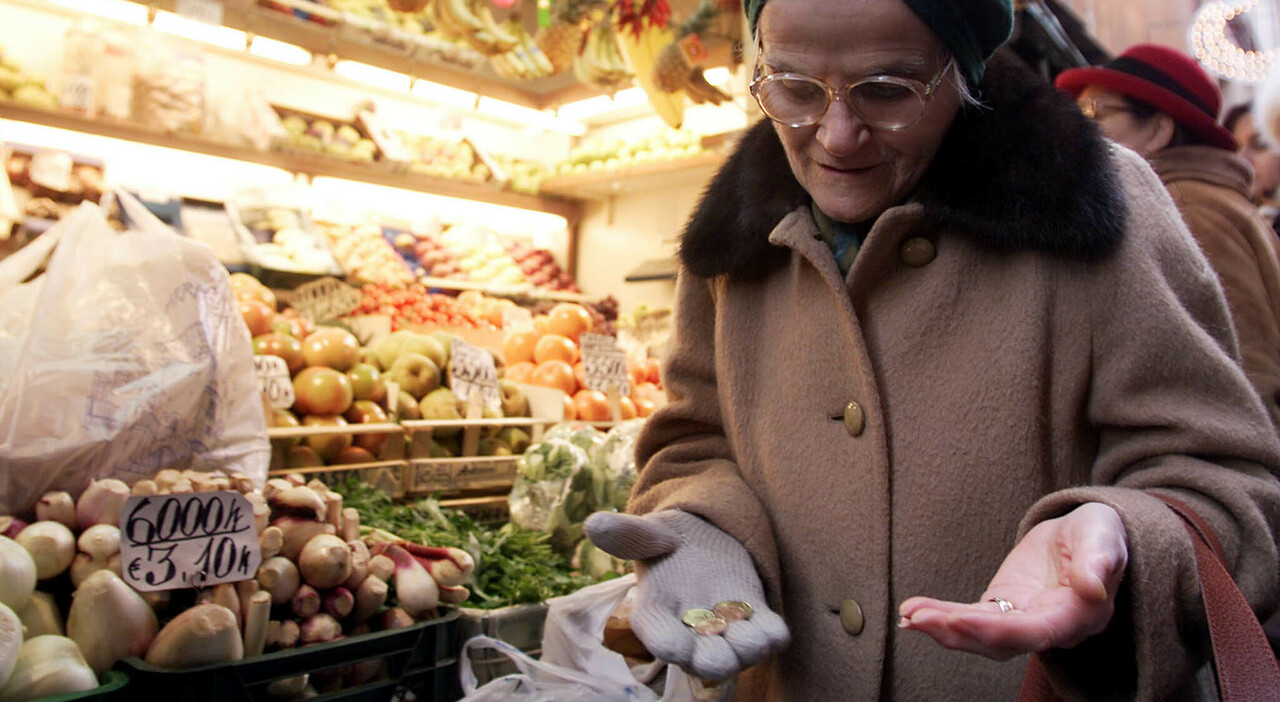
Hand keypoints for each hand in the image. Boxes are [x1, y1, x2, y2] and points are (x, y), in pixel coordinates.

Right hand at [584, 510, 789, 680]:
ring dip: (748, 648)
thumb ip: (628, 535)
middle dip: (715, 658)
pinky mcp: (754, 619)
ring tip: (751, 629)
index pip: (662, 642)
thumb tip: (594, 523)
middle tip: (721, 644)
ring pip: (740, 655)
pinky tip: (771, 625)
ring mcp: (724, 632)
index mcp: (656, 615)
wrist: (704, 539)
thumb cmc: (668, 540)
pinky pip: (767, 638)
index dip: (671, 645)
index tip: (681, 640)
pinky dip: (772, 635)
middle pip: (704, 662)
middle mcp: (690, 633)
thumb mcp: (651, 532)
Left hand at [898, 502, 1127, 659]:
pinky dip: (941, 618)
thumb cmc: (1099, 535)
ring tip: (909, 615)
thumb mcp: (1103, 536)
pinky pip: (970, 620)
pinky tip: (912, 613)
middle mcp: (1048, 629)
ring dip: (942, 628)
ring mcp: (1022, 622)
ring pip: (980, 636)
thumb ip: (1099, 560)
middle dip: (958, 632)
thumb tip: (1094, 589)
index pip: (1036, 632)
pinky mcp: (1003, 609)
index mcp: (1077, 616)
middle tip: (919, 618)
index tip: (960, 620)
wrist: (1088, 536)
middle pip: (1000, 641)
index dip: (998, 630)